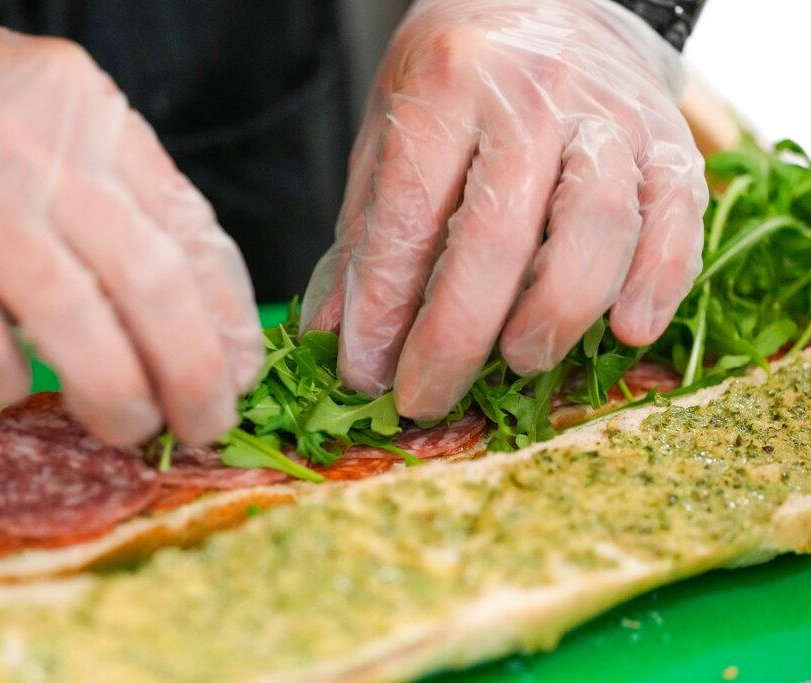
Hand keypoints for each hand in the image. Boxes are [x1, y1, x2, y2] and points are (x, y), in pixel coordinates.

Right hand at [0, 0, 262, 443]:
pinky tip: (8, 387)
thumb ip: (118, 203)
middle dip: (193, 372)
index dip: (230, 318)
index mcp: (96, 119)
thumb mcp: (49, 125)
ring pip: (70, 313)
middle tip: (204, 426)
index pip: (193, 230)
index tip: (243, 375)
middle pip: (149, 279)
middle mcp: (42, 150)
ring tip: (128, 430)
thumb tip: (192, 318)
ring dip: (115, 391)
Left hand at [301, 0, 707, 419]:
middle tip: (427, 398)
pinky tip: (627, 331)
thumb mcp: (389, 135)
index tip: (364, 375)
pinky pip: (677, 218)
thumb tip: (332, 336)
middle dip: (455, 337)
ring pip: (594, 228)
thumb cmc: (455, 80)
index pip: (410, 217)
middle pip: (497, 236)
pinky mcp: (669, 140)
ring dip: (554, 314)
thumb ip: (366, 234)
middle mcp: (532, 96)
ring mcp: (610, 116)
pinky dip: (659, 282)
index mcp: (447, 87)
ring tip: (519, 362)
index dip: (383, 308)